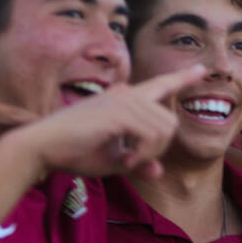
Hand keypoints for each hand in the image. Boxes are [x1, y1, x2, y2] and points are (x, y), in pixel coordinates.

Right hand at [8, 64, 206, 178]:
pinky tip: (124, 159)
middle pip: (170, 123)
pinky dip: (143, 154)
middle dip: (158, 149)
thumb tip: (158, 172)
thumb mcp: (112, 160)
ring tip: (125, 159)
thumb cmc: (72, 152)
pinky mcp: (119, 112)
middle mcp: (127, 93)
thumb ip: (138, 163)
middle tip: (132, 160)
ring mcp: (123, 100)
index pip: (160, 85)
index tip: (201, 70)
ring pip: (164, 131)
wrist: (40, 148)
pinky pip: (152, 137)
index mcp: (125, 99)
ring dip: (149, 153)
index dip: (182, 79)